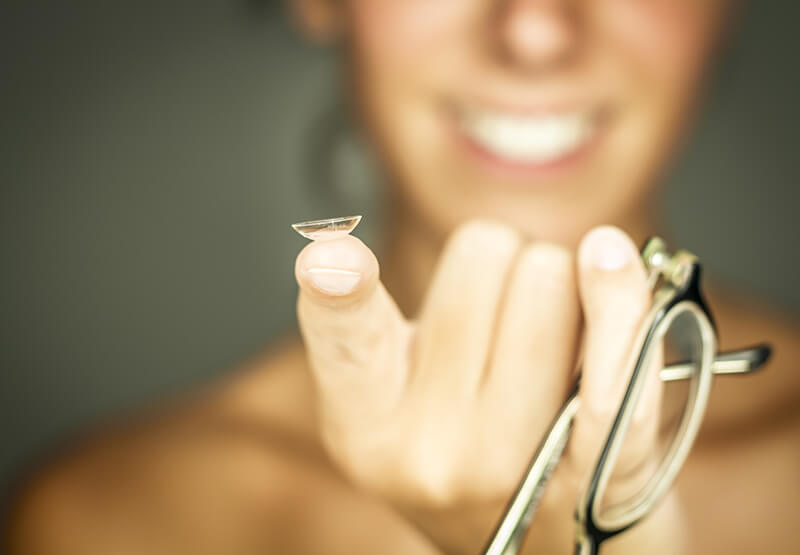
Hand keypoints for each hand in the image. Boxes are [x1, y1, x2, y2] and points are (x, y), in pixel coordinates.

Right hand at [295, 221, 685, 553]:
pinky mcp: (602, 465)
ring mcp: (518, 460)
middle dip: (501, 265)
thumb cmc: (462, 444)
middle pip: (484, 258)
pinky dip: (620, 295)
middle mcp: (432, 449)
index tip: (329, 259)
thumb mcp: (395, 395)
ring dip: (557, 284)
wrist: (535, 539)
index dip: (337, 293)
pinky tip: (609, 258)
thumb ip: (373, 321)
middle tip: (500, 322)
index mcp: (366, 423)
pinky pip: (617, 353)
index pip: (347, 340)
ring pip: (549, 277)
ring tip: (544, 344)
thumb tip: (335, 247)